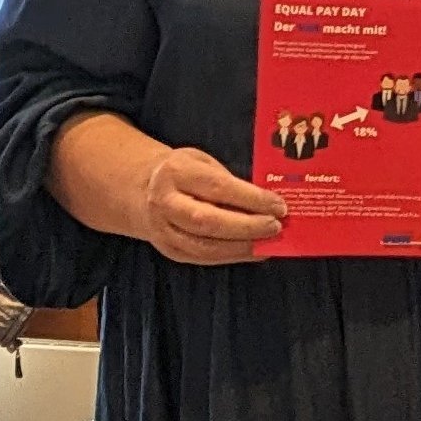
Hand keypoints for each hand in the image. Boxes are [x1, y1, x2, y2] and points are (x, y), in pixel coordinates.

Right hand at [135, 146, 286, 264]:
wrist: (141, 190)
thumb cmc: (183, 173)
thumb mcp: (202, 162)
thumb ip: (229, 180)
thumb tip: (266, 203)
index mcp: (176, 172)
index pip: (218, 187)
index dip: (251, 199)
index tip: (279, 205)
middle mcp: (165, 202)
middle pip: (207, 220)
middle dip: (247, 227)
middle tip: (276, 227)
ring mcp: (164, 230)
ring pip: (204, 246)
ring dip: (242, 247)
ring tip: (269, 243)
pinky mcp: (169, 250)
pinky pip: (203, 258)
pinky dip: (232, 256)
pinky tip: (253, 252)